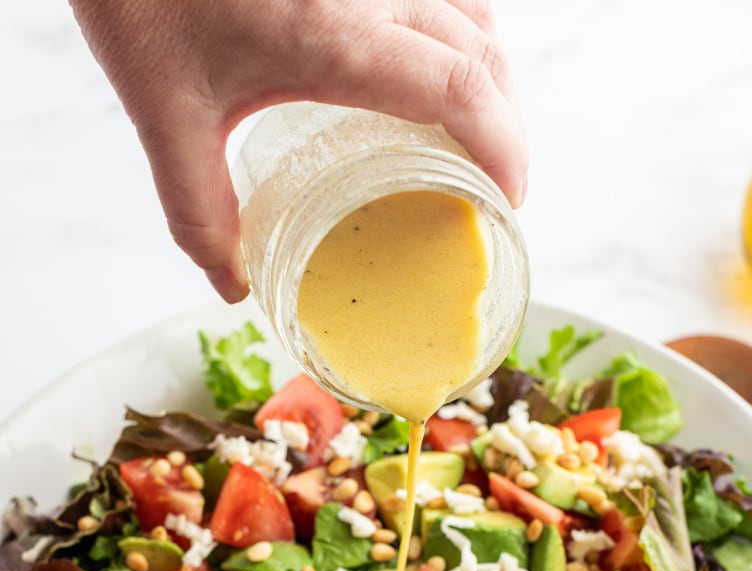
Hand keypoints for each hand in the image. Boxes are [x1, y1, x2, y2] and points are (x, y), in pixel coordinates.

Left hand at [69, 0, 527, 301]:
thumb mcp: (163, 115)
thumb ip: (196, 213)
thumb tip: (231, 284)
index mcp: (334, 36)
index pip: (458, 90)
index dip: (503, 146)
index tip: (509, 197)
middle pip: (481, 53)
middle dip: (507, 125)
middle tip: (499, 185)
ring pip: (471, 13)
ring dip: (490, 77)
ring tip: (479, 137)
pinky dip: (461, 36)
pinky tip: (440, 74)